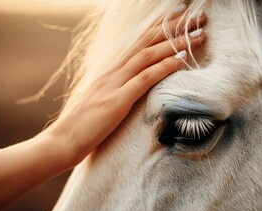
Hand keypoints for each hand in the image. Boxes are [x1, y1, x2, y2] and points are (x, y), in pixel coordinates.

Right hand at [43, 13, 206, 165]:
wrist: (62, 142)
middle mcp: (113, 72)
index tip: (180, 18)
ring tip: (200, 35)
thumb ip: (117, 92)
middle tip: (198, 18)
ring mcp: (114, 85)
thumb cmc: (83, 127)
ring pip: (148, 56)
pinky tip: (182, 59)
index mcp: (110, 72)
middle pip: (147, 42)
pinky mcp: (116, 101)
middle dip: (174, 28)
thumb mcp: (103, 103)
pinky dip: (165, 67)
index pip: (139, 44)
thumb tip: (134, 91)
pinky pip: (145, 79)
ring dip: (176, 44)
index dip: (161, 29)